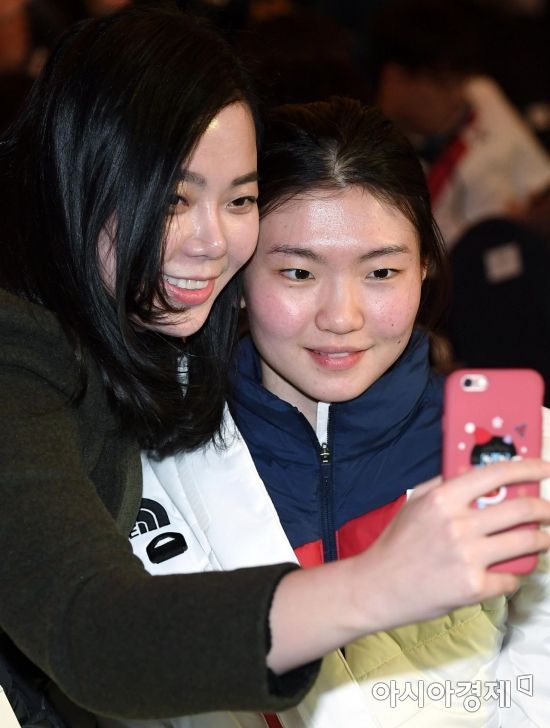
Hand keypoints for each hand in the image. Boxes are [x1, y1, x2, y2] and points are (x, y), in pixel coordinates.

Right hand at [350, 458, 549, 631]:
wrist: (379, 586)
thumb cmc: (398, 543)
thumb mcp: (416, 503)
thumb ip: (445, 485)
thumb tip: (476, 472)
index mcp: (444, 499)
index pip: (496, 475)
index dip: (528, 469)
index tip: (544, 469)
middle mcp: (459, 525)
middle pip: (521, 509)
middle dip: (545, 509)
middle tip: (549, 511)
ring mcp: (468, 557)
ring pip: (526, 542)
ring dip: (542, 539)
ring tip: (542, 538)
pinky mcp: (474, 587)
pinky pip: (512, 578)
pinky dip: (515, 575)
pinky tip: (509, 572)